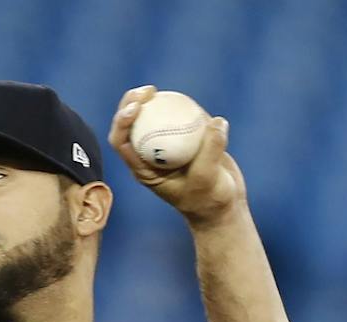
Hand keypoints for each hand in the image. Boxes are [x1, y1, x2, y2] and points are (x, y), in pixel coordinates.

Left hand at [110, 86, 245, 226]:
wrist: (224, 207)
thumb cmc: (210, 200)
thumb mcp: (208, 179)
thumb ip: (212, 150)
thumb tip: (217, 121)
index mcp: (144, 169)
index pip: (122, 143)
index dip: (122, 121)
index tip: (135, 108)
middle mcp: (151, 156)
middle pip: (133, 124)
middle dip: (132, 102)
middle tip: (148, 90)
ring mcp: (168, 147)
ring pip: (156, 118)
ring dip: (157, 101)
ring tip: (161, 92)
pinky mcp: (186, 140)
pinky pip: (181, 118)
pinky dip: (185, 109)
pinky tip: (193, 106)